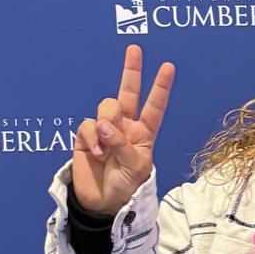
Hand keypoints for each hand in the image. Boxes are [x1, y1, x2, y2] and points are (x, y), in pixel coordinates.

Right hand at [72, 45, 174, 215]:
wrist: (103, 204)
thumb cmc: (126, 188)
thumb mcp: (135, 167)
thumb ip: (122, 143)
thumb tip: (104, 124)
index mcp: (144, 134)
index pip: (154, 107)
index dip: (160, 88)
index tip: (168, 67)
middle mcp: (125, 127)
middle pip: (128, 93)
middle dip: (131, 71)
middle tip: (134, 49)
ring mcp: (105, 130)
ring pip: (106, 107)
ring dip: (107, 123)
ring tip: (106, 149)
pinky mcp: (86, 136)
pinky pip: (88, 124)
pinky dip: (92, 138)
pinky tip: (95, 153)